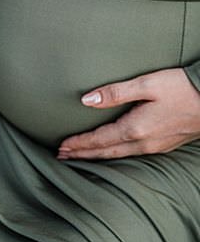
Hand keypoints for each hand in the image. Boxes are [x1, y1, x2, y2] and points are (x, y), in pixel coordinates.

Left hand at [57, 68, 199, 159]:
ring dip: (97, 157)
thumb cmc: (182, 88)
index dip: (78, 144)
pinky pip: (131, 155)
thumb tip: (86, 100)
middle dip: (82, 155)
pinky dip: (114, 155)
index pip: (98, 141)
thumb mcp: (146, 84)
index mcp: (135, 129)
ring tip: (80, 156)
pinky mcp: (163, 145)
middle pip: (105, 153)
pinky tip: (112, 152)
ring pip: (118, 156)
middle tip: (62, 158)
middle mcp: (143, 143)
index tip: (60, 147)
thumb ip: (115, 92)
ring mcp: (154, 147)